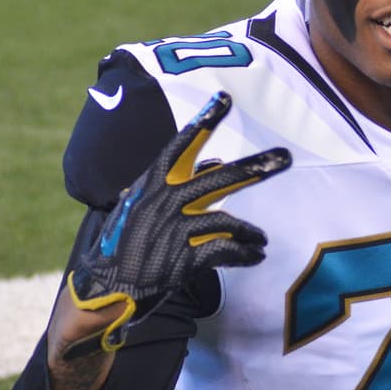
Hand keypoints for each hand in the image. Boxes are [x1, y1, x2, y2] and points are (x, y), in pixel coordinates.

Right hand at [63, 91, 289, 357]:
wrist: (104, 290)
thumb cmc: (127, 244)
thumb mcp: (144, 206)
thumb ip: (179, 183)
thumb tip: (216, 161)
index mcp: (151, 185)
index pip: (181, 146)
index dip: (203, 122)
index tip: (225, 99)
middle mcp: (163, 202)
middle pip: (219, 180)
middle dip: (255, 168)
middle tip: (286, 158)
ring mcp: (172, 231)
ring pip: (227, 221)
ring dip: (250, 232)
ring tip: (262, 240)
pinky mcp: (181, 261)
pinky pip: (224, 251)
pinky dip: (245, 254)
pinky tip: (256, 256)